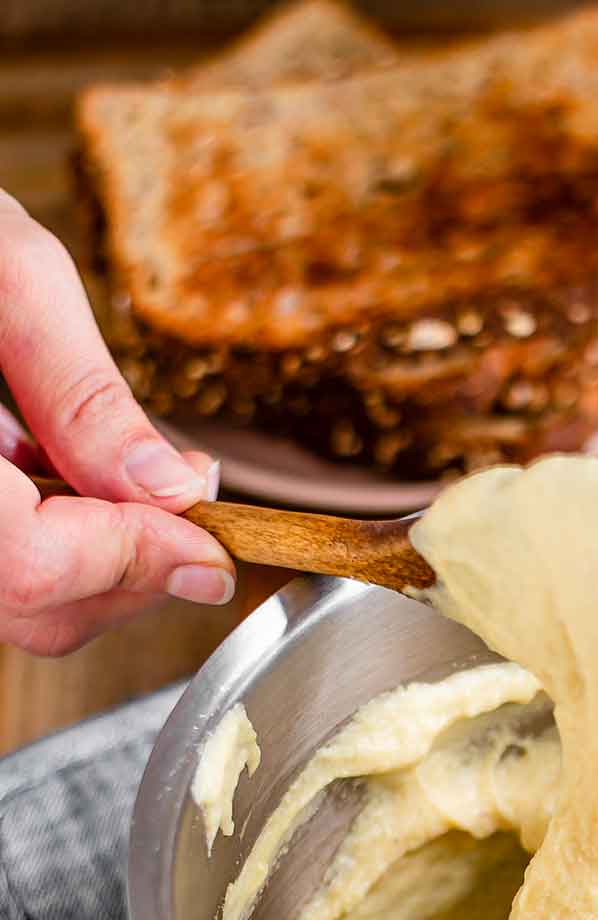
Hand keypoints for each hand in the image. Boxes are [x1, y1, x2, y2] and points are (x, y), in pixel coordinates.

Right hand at [0, 192, 235, 656]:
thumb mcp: (5, 270)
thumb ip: (84, 389)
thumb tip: (169, 489)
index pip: (33, 563)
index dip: (135, 562)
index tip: (210, 547)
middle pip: (31, 605)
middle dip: (130, 571)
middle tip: (187, 510)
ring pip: (17, 602)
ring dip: (98, 562)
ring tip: (131, 484)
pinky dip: (50, 541)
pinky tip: (62, 478)